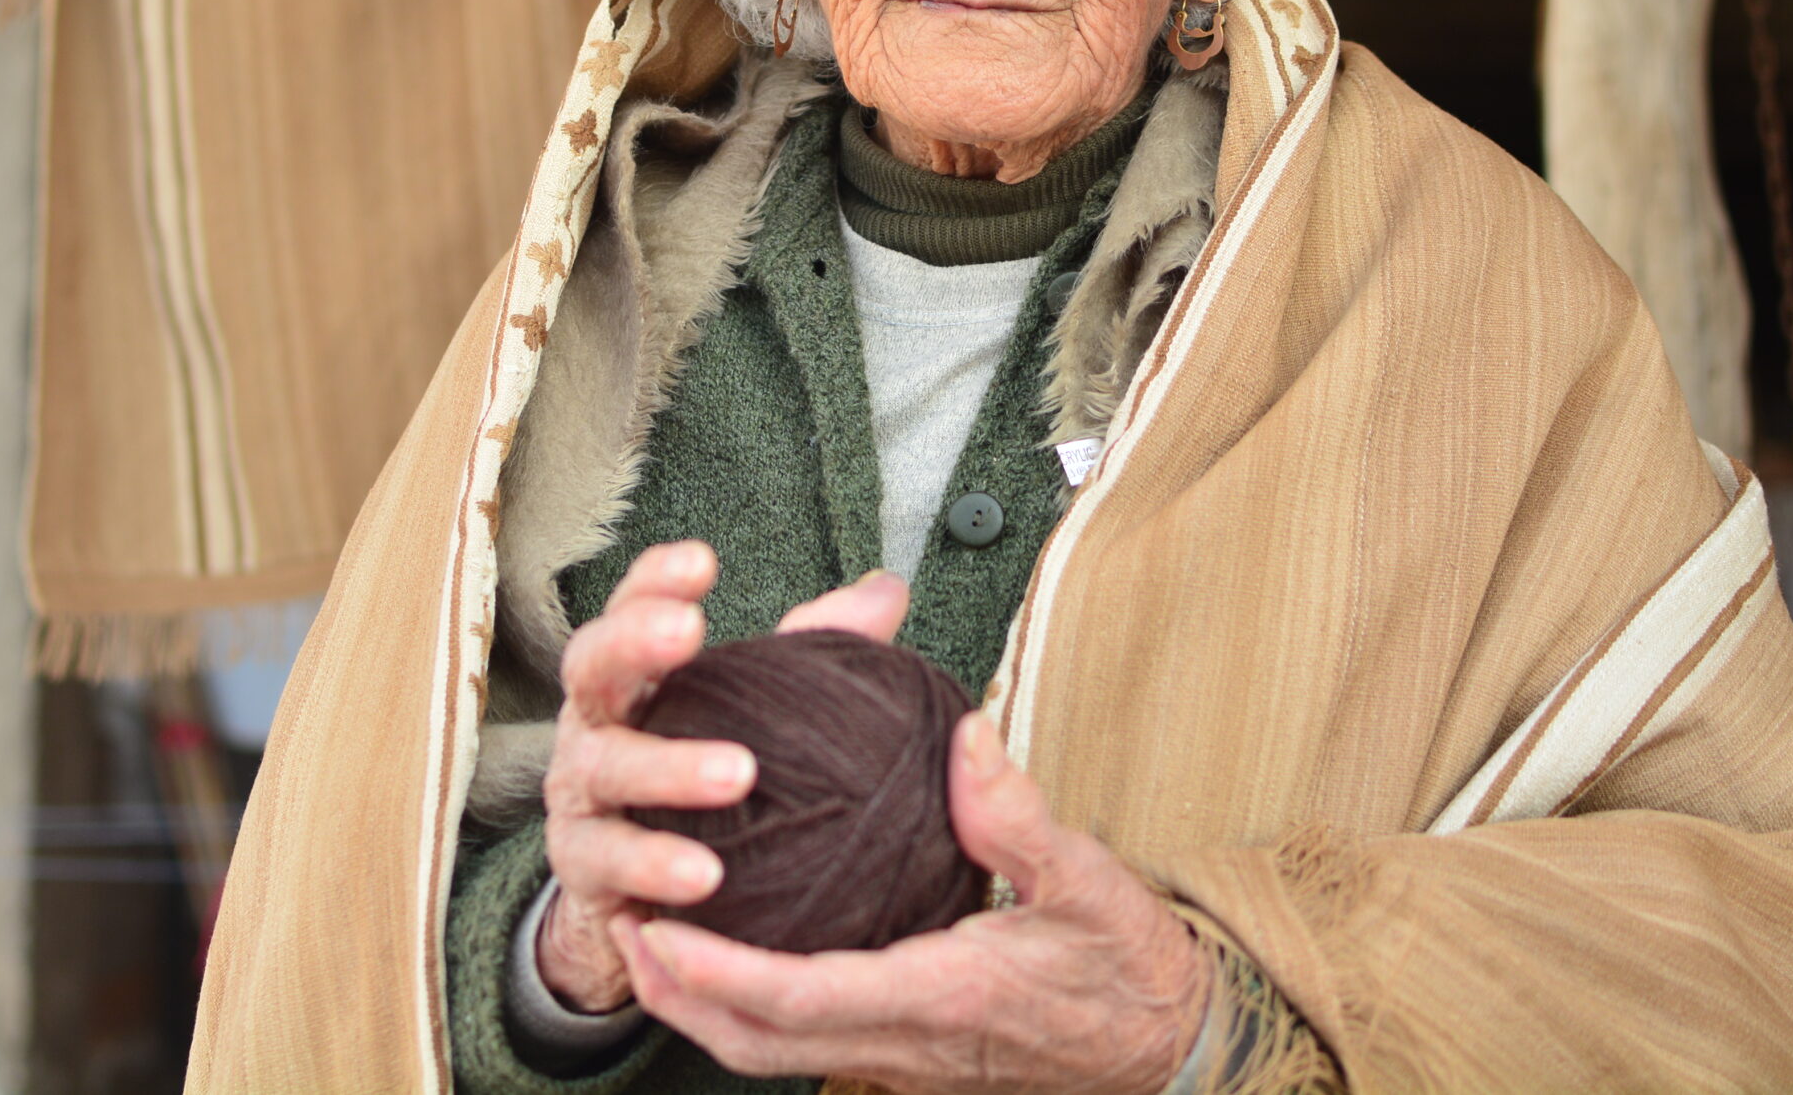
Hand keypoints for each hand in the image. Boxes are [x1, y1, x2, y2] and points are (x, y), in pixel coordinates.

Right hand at [536, 543, 912, 1010]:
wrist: (635, 906)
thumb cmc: (700, 784)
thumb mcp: (748, 713)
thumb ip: (808, 650)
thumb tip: (888, 591)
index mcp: (633, 678)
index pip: (630, 610)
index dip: (656, 581)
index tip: (703, 562)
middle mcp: (594, 724)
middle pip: (591, 665)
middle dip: (634, 641)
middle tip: (688, 629)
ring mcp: (578, 796)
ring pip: (607, 767)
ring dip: (667, 767)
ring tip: (739, 774)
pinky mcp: (581, 868)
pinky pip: (612, 864)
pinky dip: (653, 867)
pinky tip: (705, 878)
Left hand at [610, 712, 1208, 1093]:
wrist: (1168, 1045)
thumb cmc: (1127, 965)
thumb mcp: (1089, 882)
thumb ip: (1018, 815)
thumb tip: (964, 733)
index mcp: (942, 993)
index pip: (808, 998)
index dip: (726, 973)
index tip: (664, 929)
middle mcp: (906, 1041)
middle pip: (762, 1043)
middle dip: (681, 996)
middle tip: (625, 924)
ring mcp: (900, 1058)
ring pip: (773, 1054)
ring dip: (703, 1007)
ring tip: (653, 938)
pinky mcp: (905, 1057)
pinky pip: (804, 1044)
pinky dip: (748, 1010)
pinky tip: (729, 957)